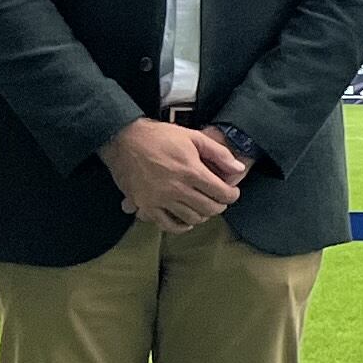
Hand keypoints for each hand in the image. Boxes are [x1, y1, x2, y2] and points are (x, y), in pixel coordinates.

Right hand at [103, 118, 243, 233]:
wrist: (124, 140)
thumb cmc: (160, 136)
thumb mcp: (193, 136)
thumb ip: (219, 153)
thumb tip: (238, 169)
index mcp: (191, 171)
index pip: (221, 193)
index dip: (232, 195)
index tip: (232, 193)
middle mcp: (177, 188)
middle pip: (209, 209)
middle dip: (219, 206)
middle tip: (219, 200)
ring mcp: (160, 199)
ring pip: (191, 219)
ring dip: (202, 215)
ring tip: (203, 206)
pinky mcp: (145, 206)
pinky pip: (167, 225)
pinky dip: (180, 226)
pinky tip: (186, 220)